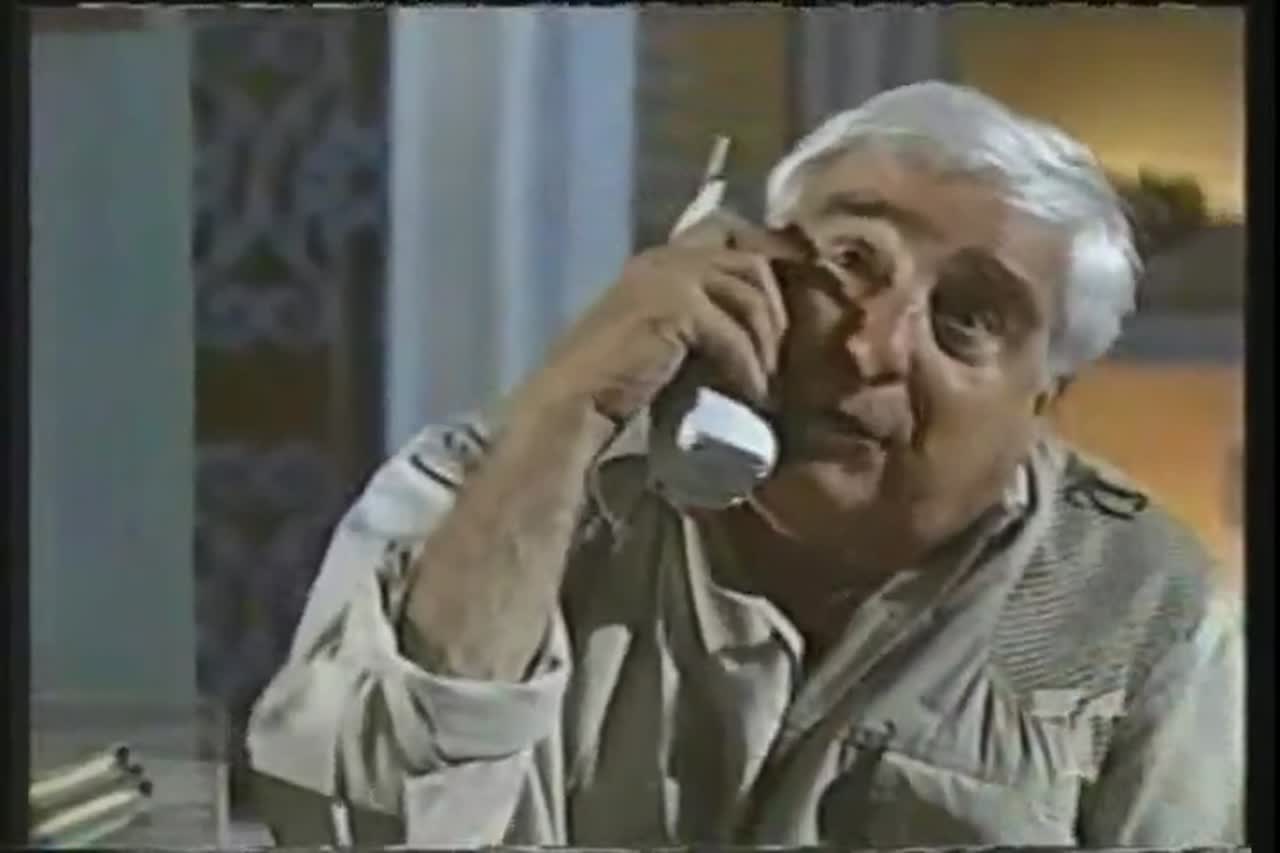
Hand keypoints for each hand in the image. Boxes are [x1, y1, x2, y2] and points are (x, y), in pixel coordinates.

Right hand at [513, 209, 804, 424]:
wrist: (572, 405)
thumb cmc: (614, 383)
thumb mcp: (663, 337)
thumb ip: (696, 318)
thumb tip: (756, 327)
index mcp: (660, 259)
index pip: (730, 235)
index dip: (765, 268)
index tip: (780, 321)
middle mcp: (665, 257)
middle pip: (752, 264)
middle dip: (776, 314)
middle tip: (778, 361)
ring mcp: (668, 277)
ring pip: (750, 297)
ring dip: (766, 345)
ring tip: (766, 385)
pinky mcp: (673, 307)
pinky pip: (733, 333)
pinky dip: (748, 368)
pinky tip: (751, 396)